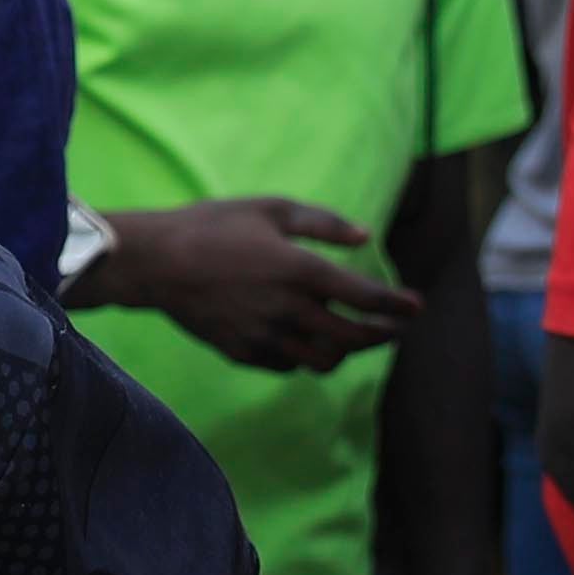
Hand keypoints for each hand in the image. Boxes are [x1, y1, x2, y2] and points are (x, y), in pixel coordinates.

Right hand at [89, 195, 423, 369]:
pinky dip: (306, 356)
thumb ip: (324, 223)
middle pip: (354, 339)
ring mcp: (266, 337)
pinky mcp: (244, 353)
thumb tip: (365, 236)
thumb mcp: (271, 208)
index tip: (417, 308)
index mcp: (301, 271)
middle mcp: (290, 310)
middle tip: (394, 329)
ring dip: (345, 351)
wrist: (155, 263)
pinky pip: (289, 365)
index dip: (399, 306)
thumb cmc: (213, 226)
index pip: (367, 298)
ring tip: (352, 338)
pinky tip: (306, 341)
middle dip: (382, 336)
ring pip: (324, 361)